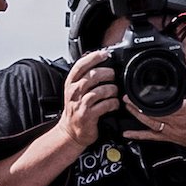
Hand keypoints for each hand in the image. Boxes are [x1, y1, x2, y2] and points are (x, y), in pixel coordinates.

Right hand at [48, 45, 123, 167]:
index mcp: (70, 83)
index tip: (105, 54)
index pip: (81, 65)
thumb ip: (84, 77)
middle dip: (107, 73)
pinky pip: (105, 105)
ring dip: (112, 89)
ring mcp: (80, 104)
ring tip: (115, 92)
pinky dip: (113, 103)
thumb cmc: (75, 109)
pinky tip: (114, 104)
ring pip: (101, 90)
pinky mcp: (88, 115)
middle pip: (93, 76)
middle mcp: (74, 92)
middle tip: (113, 75)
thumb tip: (98, 60)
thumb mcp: (74, 91)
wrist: (70, 131)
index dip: (94, 57)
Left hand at [127, 86, 185, 155]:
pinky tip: (128, 134)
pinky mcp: (168, 138)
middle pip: (153, 113)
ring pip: (150, 123)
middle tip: (127, 97)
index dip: (150, 98)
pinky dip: (138, 135)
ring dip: (136, 115)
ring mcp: (171, 131)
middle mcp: (177, 121)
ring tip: (128, 106)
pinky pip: (151, 137)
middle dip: (138, 105)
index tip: (140, 92)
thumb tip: (179, 76)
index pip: (165, 103)